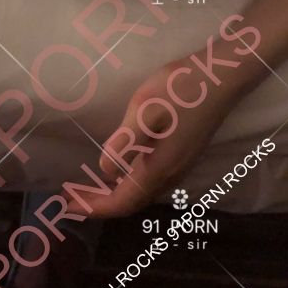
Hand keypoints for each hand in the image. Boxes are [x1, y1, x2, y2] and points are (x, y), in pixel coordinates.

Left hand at [72, 54, 237, 217]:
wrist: (219, 79)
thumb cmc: (179, 90)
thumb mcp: (145, 109)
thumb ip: (125, 141)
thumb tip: (105, 170)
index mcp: (159, 167)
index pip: (123, 201)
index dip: (95, 207)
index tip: (68, 207)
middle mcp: (171, 175)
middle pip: (131, 202)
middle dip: (99, 204)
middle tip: (68, 201)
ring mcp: (179, 166)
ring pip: (141, 193)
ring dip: (113, 195)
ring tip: (86, 190)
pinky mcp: (181, 155)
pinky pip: (149, 182)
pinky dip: (127, 185)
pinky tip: (117, 174)